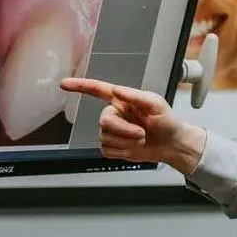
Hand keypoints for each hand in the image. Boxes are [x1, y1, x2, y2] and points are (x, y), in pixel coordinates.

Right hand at [59, 77, 200, 167]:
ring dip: (126, 142)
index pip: (97, 90)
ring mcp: (112, 131)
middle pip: (104, 121)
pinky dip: (122, 152)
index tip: (64, 84)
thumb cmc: (167, 121)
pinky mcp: (113, 147)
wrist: (172, 144)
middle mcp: (114, 114)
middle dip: (124, 130)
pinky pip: (107, 151)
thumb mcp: (156, 104)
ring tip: (141, 139)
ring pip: (105, 138)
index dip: (80, 86)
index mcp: (122, 100)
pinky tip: (133, 148)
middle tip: (141, 134)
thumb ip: (135, 96)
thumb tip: (116, 89)